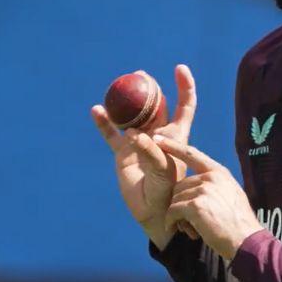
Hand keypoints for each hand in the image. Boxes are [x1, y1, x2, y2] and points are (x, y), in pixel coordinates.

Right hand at [91, 65, 198, 248]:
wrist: (152, 213)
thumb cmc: (167, 193)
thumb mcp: (164, 172)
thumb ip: (151, 153)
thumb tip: (134, 135)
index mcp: (176, 136)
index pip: (184, 106)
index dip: (185, 87)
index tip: (181, 68)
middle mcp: (158, 135)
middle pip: (155, 105)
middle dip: (150, 88)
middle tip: (140, 74)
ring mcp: (139, 142)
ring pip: (132, 116)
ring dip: (125, 102)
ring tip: (118, 87)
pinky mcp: (122, 153)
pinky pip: (111, 133)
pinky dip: (104, 122)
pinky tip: (97, 110)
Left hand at [153, 136, 262, 259]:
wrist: (245, 240)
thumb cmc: (239, 223)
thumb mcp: (232, 195)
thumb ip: (216, 185)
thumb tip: (200, 183)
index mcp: (219, 173)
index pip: (192, 154)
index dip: (173, 146)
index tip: (158, 139)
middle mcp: (211, 177)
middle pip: (180, 185)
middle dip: (180, 203)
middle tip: (188, 221)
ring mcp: (204, 190)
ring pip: (175, 199)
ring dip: (177, 215)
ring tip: (189, 227)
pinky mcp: (196, 205)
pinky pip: (173, 210)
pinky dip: (172, 221)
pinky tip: (178, 229)